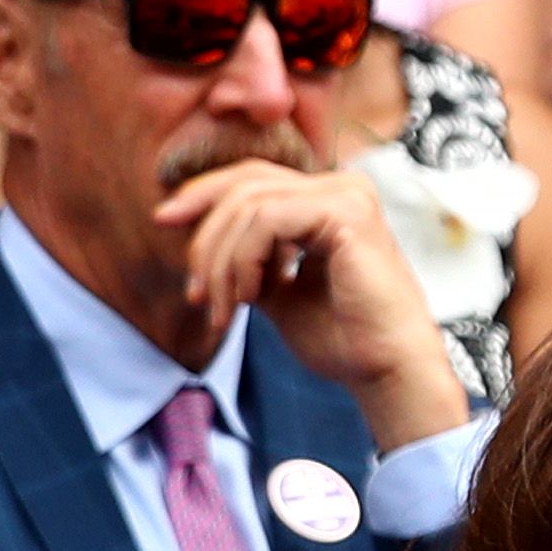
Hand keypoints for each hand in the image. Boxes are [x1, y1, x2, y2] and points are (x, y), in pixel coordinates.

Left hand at [154, 161, 467, 452]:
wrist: (388, 371)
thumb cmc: (346, 341)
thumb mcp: (281, 292)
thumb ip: (251, 262)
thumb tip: (204, 247)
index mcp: (331, 202)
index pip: (253, 179)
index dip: (202, 195)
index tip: (163, 222)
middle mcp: (343, 188)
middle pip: (245, 184)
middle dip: (205, 234)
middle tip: (194, 291)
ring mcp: (347, 195)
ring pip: (249, 204)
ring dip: (221, 260)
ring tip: (222, 307)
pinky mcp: (345, 212)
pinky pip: (266, 219)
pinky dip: (243, 258)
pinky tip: (249, 296)